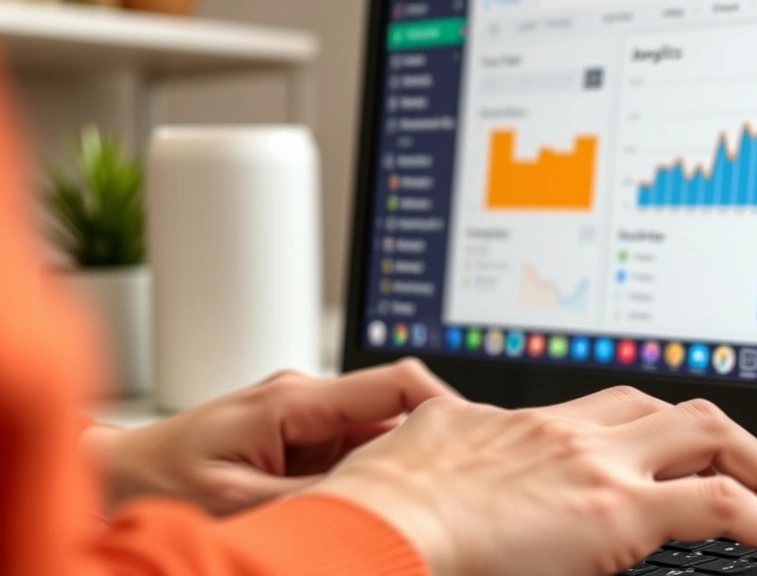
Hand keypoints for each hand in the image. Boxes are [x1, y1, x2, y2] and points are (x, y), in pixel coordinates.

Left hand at [85, 359, 456, 515]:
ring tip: (401, 504)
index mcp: (295, 399)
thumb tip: (380, 498)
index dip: (442, 404)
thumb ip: (317, 495)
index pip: (394, 381)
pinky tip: (364, 503)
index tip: (472, 435)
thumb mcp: (243, 502)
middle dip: (421, 446)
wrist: (117, 475)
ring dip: (390, 466)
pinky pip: (348, 450)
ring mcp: (301, 414)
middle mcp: (304, 397)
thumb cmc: (162, 479)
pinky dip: (364, 475)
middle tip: (443, 489)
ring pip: (373, 434)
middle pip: (392, 411)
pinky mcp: (295, 434)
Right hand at [309, 387, 756, 575]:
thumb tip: (443, 426)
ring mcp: (598, 464)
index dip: (657, 427)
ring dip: (756, 464)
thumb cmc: (388, 496)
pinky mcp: (615, 511)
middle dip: (721, 436)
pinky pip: (720, 504)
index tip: (676, 451)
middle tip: (750, 469)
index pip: (614, 408)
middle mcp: (572, 431)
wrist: (386, 519)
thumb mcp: (421, 440)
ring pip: (707, 434)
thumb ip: (449, 429)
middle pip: (670, 407)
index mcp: (529, 423)